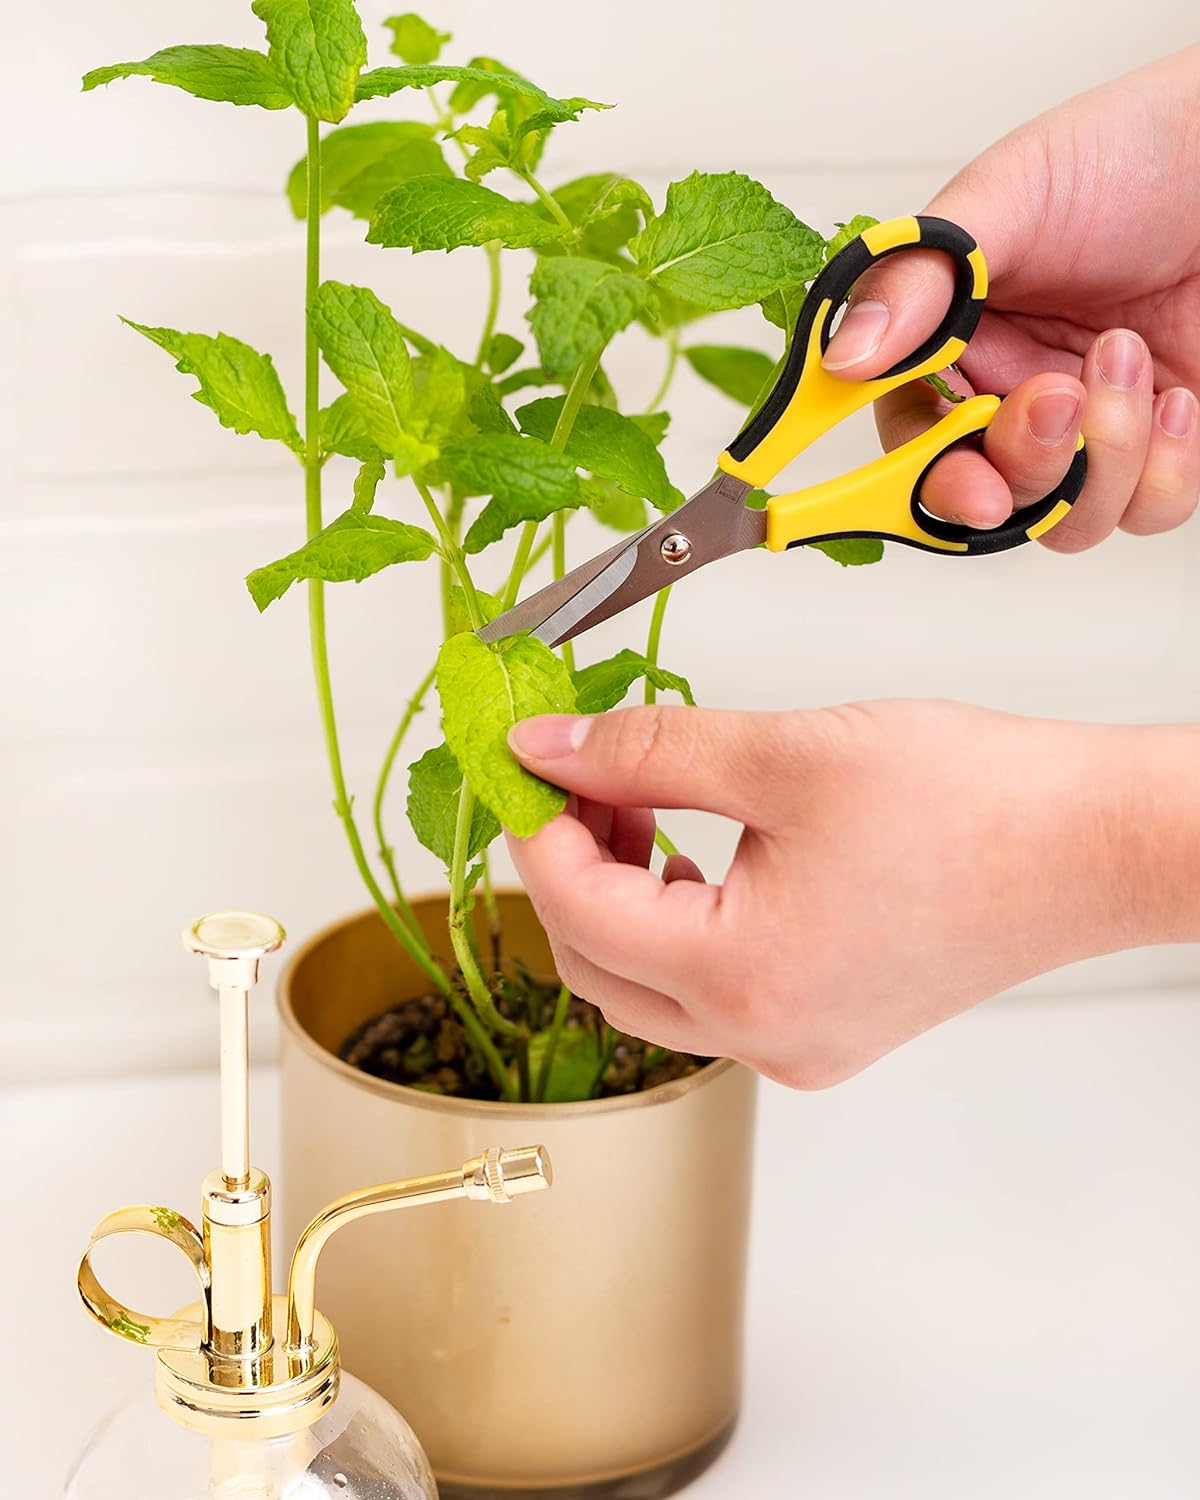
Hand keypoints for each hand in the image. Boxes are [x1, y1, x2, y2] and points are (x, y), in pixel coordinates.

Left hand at [507, 703, 1198, 1086]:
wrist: (1090, 845)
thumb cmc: (974, 803)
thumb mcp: (784, 753)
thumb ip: (647, 750)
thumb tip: (549, 750)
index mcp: (739, 976)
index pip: (574, 909)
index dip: (537, 826)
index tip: (530, 762)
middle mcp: (760, 1036)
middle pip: (595, 964)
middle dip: (569, 867)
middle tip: (581, 781)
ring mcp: (796, 1045)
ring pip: (646, 988)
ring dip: (620, 900)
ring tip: (642, 810)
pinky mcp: (826, 1032)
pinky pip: (710, 996)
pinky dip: (679, 929)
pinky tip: (699, 860)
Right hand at [822, 47, 1199, 549]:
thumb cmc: (1129, 153)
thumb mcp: (1006, 198)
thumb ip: (918, 280)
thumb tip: (845, 357)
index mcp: (956, 348)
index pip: (908, 445)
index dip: (915, 483)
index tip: (952, 483)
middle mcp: (1013, 398)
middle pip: (982, 500)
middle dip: (1019, 467)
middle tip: (1052, 401)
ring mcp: (1089, 430)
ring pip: (1065, 519)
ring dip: (1100, 455)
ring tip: (1122, 355)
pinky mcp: (1164, 445)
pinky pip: (1148, 510)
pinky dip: (1163, 467)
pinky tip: (1174, 396)